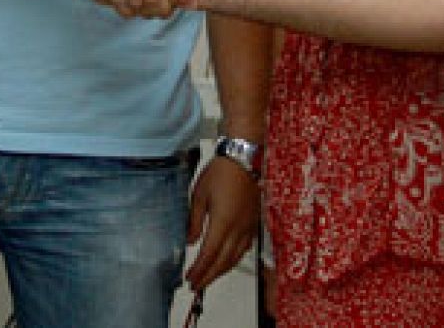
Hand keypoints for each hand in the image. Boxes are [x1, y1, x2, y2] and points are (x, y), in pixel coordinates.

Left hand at [184, 153, 259, 289]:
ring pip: (236, 257)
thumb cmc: (220, 173)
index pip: (209, 254)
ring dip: (222, 271)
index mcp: (223, 222)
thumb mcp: (199, 194)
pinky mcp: (254, 223)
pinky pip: (245, 248)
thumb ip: (194, 221)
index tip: (190, 279)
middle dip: (209, 276)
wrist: (244, 158)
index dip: (199, 270)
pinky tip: (227, 261)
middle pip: (224, 261)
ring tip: (209, 277)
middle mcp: (238, 229)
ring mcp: (248, 227)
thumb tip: (190, 242)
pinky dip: (234, 259)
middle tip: (197, 286)